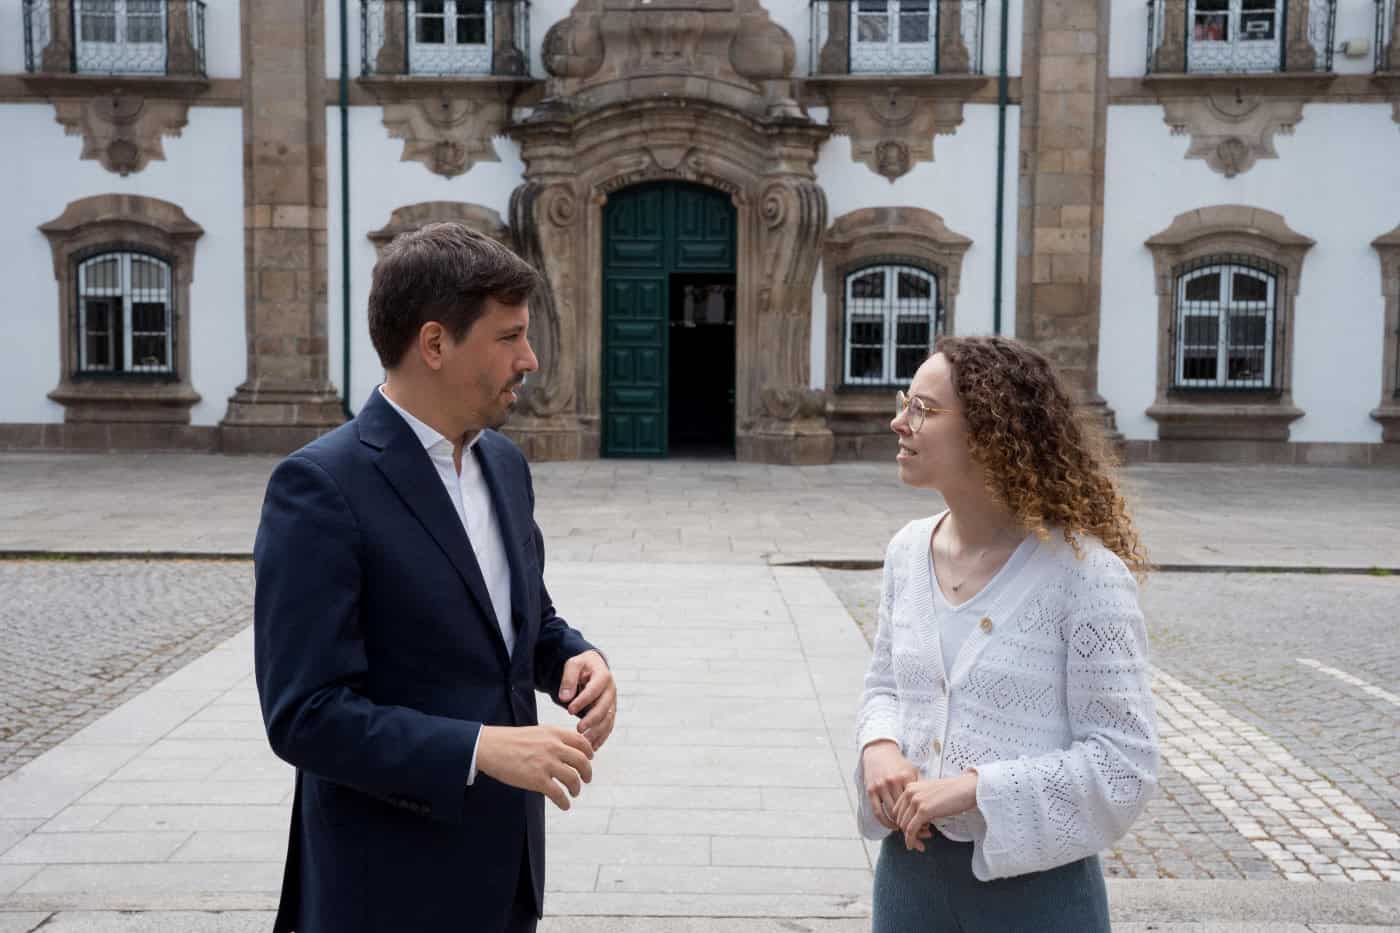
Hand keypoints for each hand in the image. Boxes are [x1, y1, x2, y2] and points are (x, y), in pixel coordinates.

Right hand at [474, 724, 593, 810]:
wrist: (490, 747)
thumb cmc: (511, 741)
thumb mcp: (537, 732)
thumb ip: (553, 739)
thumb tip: (568, 751)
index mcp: (554, 733)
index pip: (582, 742)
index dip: (589, 752)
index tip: (590, 759)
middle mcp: (554, 747)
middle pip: (582, 761)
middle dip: (587, 773)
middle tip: (586, 779)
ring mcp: (546, 764)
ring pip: (573, 779)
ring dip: (576, 788)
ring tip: (574, 792)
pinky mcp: (537, 780)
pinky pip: (559, 794)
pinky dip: (564, 802)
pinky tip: (564, 805)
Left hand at [559, 650, 616, 750]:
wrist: (594, 667)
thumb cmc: (582, 666)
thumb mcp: (573, 665)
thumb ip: (568, 679)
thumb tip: (564, 698)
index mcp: (603, 676)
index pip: (594, 690)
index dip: (583, 701)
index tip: (569, 710)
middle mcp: (611, 690)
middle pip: (605, 708)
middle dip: (592, 719)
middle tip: (578, 729)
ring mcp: (612, 702)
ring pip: (608, 720)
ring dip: (597, 732)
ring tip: (584, 741)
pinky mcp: (610, 712)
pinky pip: (609, 727)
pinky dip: (602, 737)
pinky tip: (593, 747)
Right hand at [862, 740, 917, 831]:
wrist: (879, 752)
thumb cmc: (899, 764)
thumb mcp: (913, 771)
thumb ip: (922, 785)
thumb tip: (934, 803)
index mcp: (906, 777)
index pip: (915, 804)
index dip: (921, 818)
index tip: (925, 827)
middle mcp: (893, 782)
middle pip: (904, 811)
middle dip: (911, 824)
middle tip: (917, 833)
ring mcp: (881, 786)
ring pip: (891, 813)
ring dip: (899, 825)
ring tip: (906, 830)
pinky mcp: (871, 790)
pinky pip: (878, 812)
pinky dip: (885, 823)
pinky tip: (892, 827)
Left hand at [893, 771, 978, 850]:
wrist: (967, 788)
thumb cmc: (953, 793)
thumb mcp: (930, 795)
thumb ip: (919, 804)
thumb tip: (914, 821)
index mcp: (910, 787)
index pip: (898, 810)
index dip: (903, 822)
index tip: (914, 830)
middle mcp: (909, 792)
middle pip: (899, 818)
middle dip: (906, 831)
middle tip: (919, 839)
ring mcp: (915, 801)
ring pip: (904, 826)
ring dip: (910, 837)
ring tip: (921, 842)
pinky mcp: (923, 811)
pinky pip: (911, 830)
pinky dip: (910, 840)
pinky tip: (911, 846)